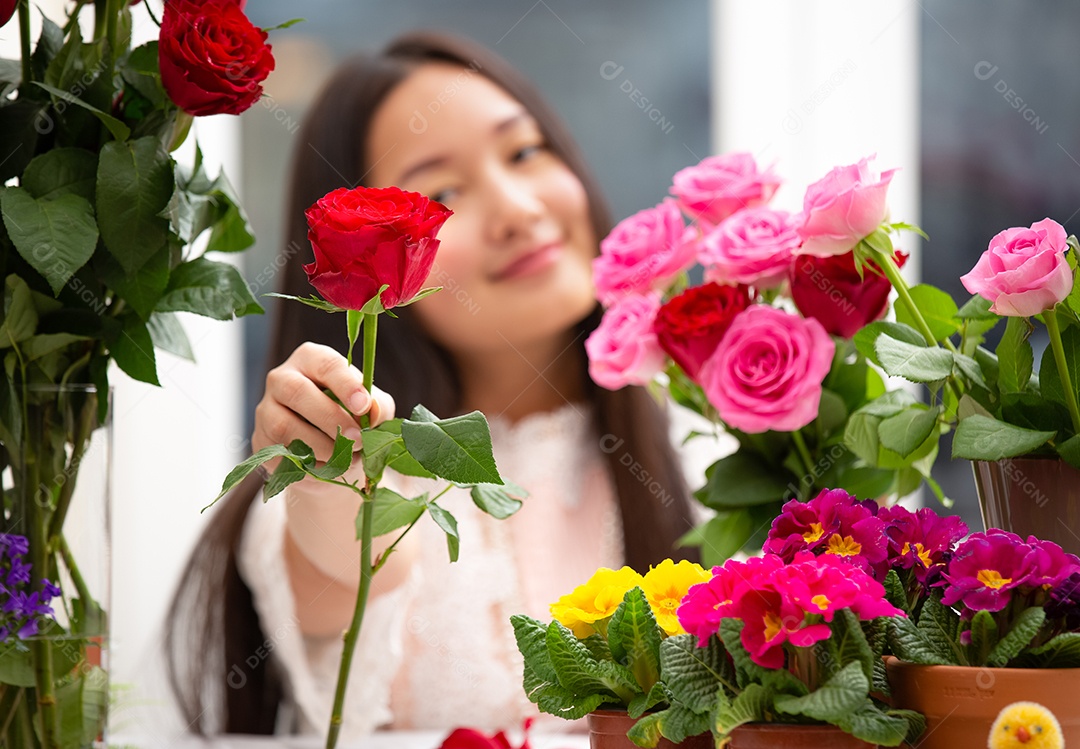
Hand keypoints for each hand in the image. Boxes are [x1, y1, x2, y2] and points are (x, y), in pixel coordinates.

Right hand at [252, 342, 395, 462]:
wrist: (330, 454)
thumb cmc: (352, 419)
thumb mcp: (372, 409)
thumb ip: (378, 406)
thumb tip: (372, 409)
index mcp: (312, 360)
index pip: (326, 364)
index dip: (346, 384)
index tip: (364, 405)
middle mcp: (283, 378)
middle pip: (297, 391)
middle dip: (331, 418)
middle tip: (358, 439)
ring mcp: (267, 409)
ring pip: (284, 425)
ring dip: (320, 445)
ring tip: (346, 457)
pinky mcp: (261, 440)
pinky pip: (279, 452)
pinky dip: (307, 463)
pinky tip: (327, 466)